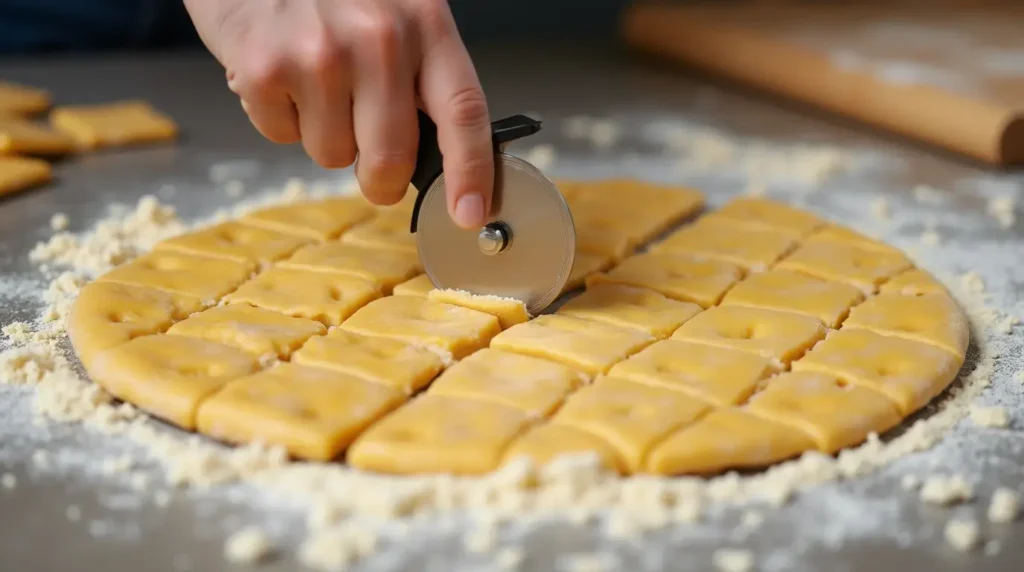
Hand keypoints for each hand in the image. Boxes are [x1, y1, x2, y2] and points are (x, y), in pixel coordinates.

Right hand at [184, 0, 492, 228]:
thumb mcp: (395, 10)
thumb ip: (421, 75)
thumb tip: (443, 158)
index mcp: (425, 22)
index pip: (464, 111)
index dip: (471, 172)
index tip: (470, 213)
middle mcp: (378, 37)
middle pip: (392, 157)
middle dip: (380, 178)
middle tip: (369, 162)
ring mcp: (320, 55)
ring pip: (334, 156)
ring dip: (323, 134)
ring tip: (312, 79)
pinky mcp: (266, 70)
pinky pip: (283, 137)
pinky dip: (280, 116)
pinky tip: (280, 72)